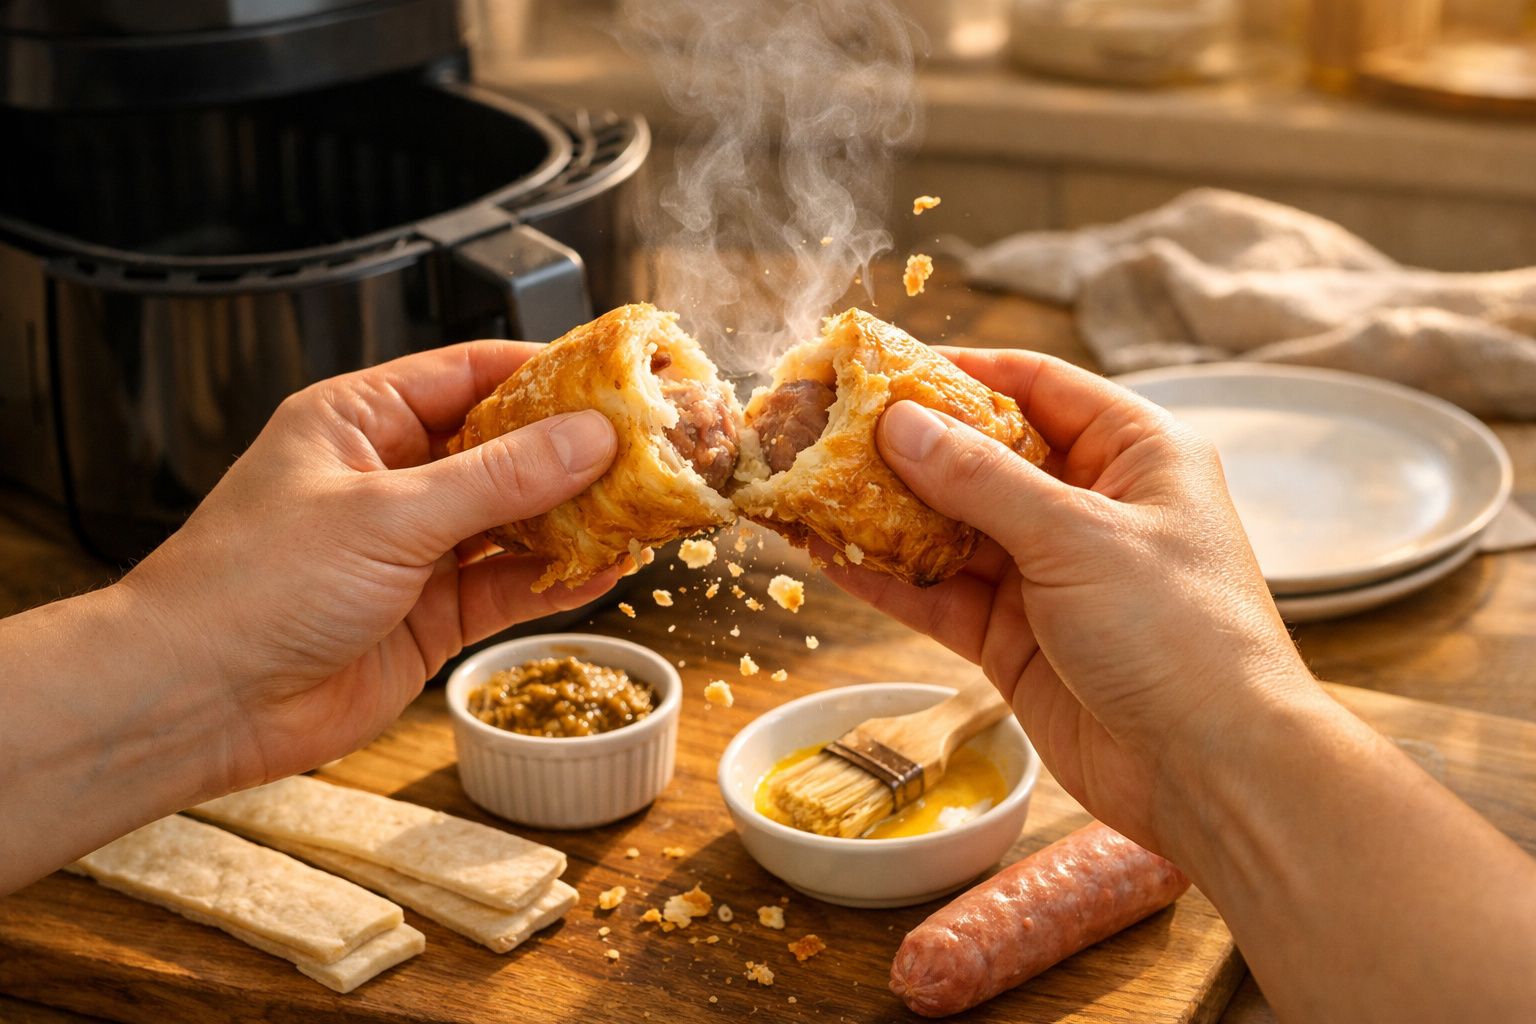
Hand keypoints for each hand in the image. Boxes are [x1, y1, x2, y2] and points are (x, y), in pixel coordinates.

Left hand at [119, 342, 617, 792]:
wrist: (198, 703)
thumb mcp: (387, 515)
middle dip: (576, 452)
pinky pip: (509, 585)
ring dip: (576, 518)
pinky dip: (557, 579)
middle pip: (505, 448)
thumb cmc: (253, 586)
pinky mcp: (430, 615)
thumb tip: (588, 438)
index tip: (618, 377)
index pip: (471, 374)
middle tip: (649, 449)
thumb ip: (497, 480)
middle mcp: (392, 479)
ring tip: (644, 508)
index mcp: (361, 421)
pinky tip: (607, 568)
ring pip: (515, 520)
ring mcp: (415, 549)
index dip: (547, 373)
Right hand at [822, 349, 1313, 854]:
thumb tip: (900, 423)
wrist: (1212, 772)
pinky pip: (941, 594)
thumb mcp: (1078, 536)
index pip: (1036, 385)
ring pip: (951, 528)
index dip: (959, 371)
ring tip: (810, 489)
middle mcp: (1090, 505)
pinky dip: (890, 578)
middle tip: (827, 428)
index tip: (883, 364)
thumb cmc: (1180, 634)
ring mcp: (1049, 574)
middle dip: (906, 446)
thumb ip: (981, 480)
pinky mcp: (1017, 638)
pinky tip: (832, 559)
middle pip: (981, 455)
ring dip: (884, 514)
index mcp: (1134, 452)